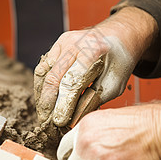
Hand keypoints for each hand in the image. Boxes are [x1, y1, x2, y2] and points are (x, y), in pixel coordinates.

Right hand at [34, 7, 157, 126]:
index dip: (63, 104)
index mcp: (93, 51)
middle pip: (53, 78)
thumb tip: (71, 120)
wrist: (118, 36)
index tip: (59, 122)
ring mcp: (63, 42)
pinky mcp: (57, 44)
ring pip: (43, 73)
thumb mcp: (114, 85)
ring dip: (42, 97)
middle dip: (48, 104)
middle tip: (47, 124)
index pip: (71, 82)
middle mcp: (74, 43)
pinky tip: (45, 101)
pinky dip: (42, 86)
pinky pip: (43, 68)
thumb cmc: (118, 62)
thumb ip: (93, 101)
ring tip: (44, 115)